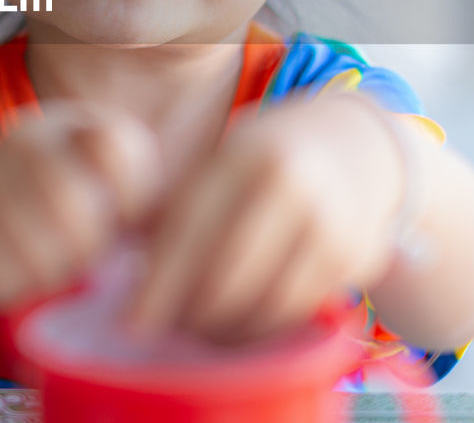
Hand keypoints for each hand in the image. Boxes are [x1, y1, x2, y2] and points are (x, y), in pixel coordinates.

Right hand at [0, 101, 161, 308]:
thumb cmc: (51, 204)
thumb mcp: (95, 182)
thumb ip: (137, 203)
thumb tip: (169, 243)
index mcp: (74, 126)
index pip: (113, 148)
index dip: (132, 194)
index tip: (126, 217)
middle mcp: (28, 141)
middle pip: (71, 203)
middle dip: (87, 245)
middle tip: (87, 257)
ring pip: (37, 249)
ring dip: (53, 272)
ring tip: (53, 267)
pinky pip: (2, 277)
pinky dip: (17, 287)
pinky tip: (18, 273)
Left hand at [127, 95, 402, 344]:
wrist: (353, 144)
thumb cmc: (262, 160)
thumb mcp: (217, 163)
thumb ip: (171, 208)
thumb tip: (118, 265)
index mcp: (244, 156)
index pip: (189, 231)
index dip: (158, 284)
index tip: (130, 322)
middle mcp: (291, 187)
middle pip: (226, 278)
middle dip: (187, 314)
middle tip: (164, 328)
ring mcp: (330, 225)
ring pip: (264, 305)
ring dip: (225, 329)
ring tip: (198, 328)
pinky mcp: (355, 259)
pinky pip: (298, 312)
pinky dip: (263, 328)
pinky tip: (239, 325)